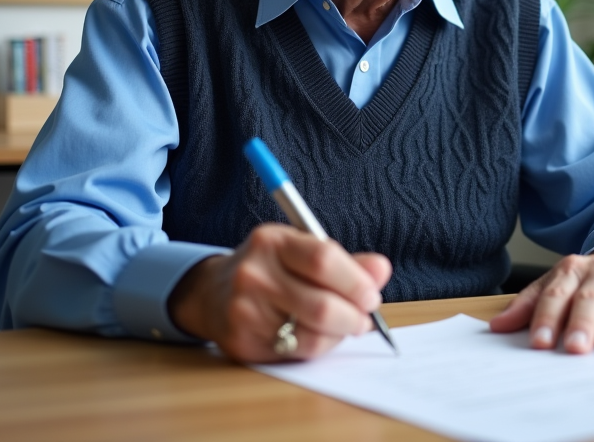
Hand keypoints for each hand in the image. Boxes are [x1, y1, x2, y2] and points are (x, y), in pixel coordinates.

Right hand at [168, 223, 391, 362]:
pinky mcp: (242, 342)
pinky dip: (318, 347)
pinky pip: (296, 352)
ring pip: (312, 335)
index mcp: (273, 241)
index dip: (357, 282)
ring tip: (344, 326)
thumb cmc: (271, 270)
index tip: (372, 295)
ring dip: (339, 335)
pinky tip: (319, 336)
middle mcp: (254, 274)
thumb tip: (381, 270)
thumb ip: (346, 262)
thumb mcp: (302, 251)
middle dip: (354, 316)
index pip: (324, 259)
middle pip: (321, 305)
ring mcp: (244, 310)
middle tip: (365, 317)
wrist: (211, 293)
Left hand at [489, 246, 593, 355]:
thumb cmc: (588, 281)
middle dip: (583, 324)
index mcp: (572, 271)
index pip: (556, 296)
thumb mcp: (556, 285)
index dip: (547, 319)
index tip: (540, 343)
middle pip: (590, 299)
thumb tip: (497, 328)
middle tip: (576, 348)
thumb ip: (529, 305)